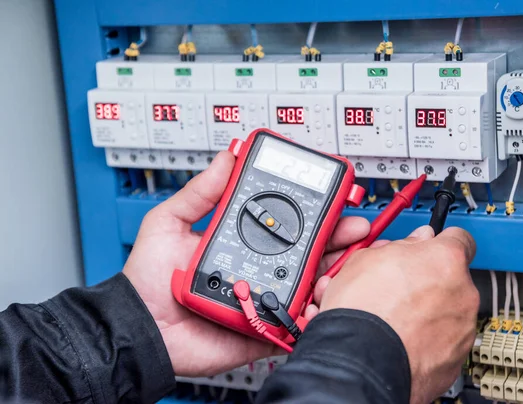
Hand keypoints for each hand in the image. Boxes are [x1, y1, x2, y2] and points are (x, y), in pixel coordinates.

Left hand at [123, 151, 369, 376]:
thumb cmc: (149, 278)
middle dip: (335, 239)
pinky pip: (295, 324)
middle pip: (305, 253)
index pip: (283, 225)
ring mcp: (263, 300)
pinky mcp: (263, 330)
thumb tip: (226, 157)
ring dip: (333, 273)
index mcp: (241, 244)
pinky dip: (315, 314)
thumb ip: (199, 193)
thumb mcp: (169, 222)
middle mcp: (256, 270)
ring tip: (351, 259)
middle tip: (356, 227)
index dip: (310, 213)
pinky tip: (328, 298)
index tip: (331, 199)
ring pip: (308, 286)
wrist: (140, 328)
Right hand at [319, 225, 478, 403]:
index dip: (440, 243)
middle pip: (452, 278)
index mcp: (445, 259)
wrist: (362, 363)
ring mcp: (463, 328)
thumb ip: (401, 245)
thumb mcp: (367, 259)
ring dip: (429, 313)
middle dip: (430, 282)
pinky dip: (428, 341)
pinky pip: (445, 342)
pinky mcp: (456, 359)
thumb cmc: (363, 312)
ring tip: (395, 320)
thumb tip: (412, 242)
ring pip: (449, 312)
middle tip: (400, 290)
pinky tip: (402, 341)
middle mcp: (463, 292)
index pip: (459, 238)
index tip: (428, 250)